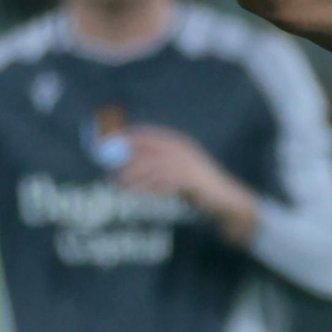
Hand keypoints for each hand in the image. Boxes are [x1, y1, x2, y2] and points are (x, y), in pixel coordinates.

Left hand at [119, 127, 257, 242]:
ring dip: (133, 176)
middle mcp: (181, 149)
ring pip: (151, 167)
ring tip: (118, 184)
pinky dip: (146, 188)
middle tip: (108, 167)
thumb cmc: (197, 185)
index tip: (109, 141)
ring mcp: (186, 164)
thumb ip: (159, 163)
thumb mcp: (178, 168)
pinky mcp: (188, 180)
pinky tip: (135, 193)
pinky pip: (160, 183)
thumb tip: (130, 162)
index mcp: (178, 143)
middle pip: (147, 149)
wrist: (223, 197)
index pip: (148, 134)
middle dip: (126, 157)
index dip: (128, 136)